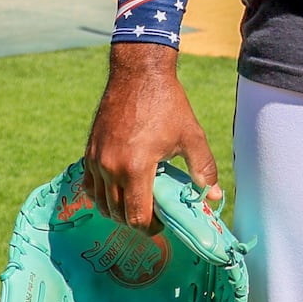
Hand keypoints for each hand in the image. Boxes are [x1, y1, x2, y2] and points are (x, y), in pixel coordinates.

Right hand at [84, 43, 220, 230]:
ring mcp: (96, 160)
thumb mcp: (191, 136)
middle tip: (154, 213)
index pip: (137, 217)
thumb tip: (213, 197)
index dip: (151, 227)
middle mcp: (110, 167)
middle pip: (117, 214)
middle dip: (136, 220)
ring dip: (118, 210)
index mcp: (135, 168)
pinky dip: (102, 195)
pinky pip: (89, 185)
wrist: (139, 74)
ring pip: (101, 203)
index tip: (162, 222)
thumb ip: (203, 169)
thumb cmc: (167, 104)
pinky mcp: (89, 151)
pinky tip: (119, 189)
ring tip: (137, 202)